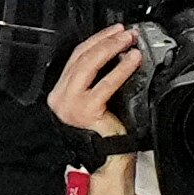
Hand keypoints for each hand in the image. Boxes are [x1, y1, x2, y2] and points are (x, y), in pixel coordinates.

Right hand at [49, 23, 143, 143]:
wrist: (106, 162)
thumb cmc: (104, 136)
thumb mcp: (96, 103)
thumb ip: (97, 82)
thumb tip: (115, 56)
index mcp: (61, 93)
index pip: (76, 58)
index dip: (96, 41)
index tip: (113, 32)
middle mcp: (61, 97)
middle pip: (81, 57)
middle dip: (105, 40)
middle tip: (125, 32)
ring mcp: (71, 103)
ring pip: (89, 64)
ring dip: (111, 48)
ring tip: (129, 41)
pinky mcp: (86, 109)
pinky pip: (106, 83)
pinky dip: (121, 69)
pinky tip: (132, 60)